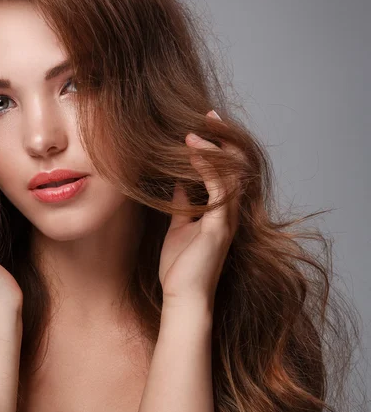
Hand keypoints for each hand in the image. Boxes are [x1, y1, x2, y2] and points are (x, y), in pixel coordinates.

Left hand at [158, 110, 242, 315]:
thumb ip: (182, 204)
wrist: (182, 296)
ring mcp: (227, 219)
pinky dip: (207, 167)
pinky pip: (219, 189)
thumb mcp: (178, 226)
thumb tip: (177, 183)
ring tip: (194, 130)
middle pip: (235, 165)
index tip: (202, 124)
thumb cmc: (179, 266)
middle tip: (208, 114)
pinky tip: (191, 151)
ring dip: (213, 148)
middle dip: (222, 138)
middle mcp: (229, 212)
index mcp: (220, 211)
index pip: (226, 169)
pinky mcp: (220, 227)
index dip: (217, 145)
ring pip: (231, 173)